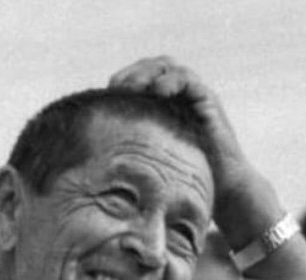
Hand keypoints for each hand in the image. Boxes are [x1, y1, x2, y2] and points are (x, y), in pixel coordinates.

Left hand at [107, 57, 280, 243]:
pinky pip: (190, 81)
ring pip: (170, 67)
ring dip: (149, 72)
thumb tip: (86, 150)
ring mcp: (194, 96)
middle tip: (116, 86)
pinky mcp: (208, 102)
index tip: (103, 94)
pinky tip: (159, 91)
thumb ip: (125, 146)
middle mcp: (177, 96)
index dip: (121, 79)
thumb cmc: (179, 177)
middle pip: (152, 66)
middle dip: (132, 72)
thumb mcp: (145, 157)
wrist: (219, 186)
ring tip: (133, 87)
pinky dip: (174, 80)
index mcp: (160, 104)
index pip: (138, 78)